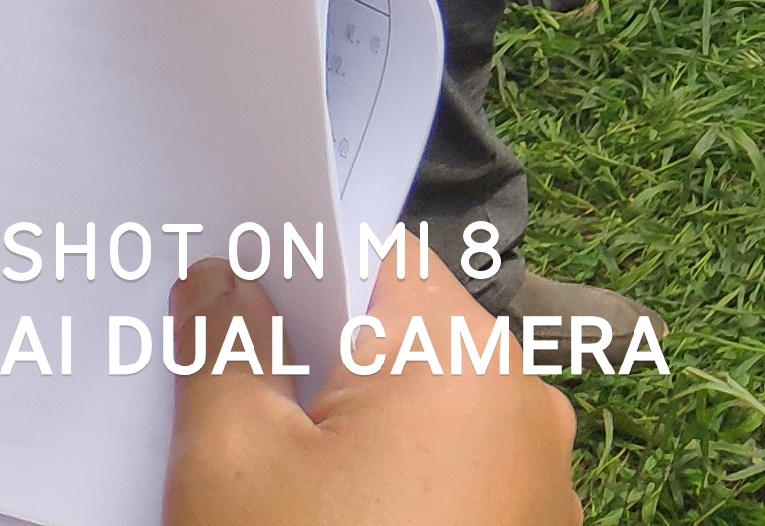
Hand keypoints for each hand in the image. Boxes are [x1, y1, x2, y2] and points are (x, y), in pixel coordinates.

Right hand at [163, 254, 575, 525]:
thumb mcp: (233, 466)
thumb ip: (225, 352)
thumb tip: (224, 280)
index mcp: (463, 355)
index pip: (378, 265)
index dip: (298, 275)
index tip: (229, 300)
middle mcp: (525, 404)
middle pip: (402, 347)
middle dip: (318, 371)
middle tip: (226, 403)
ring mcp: (541, 483)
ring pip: (429, 423)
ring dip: (355, 442)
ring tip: (272, 487)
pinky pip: (456, 486)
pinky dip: (397, 494)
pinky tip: (331, 523)